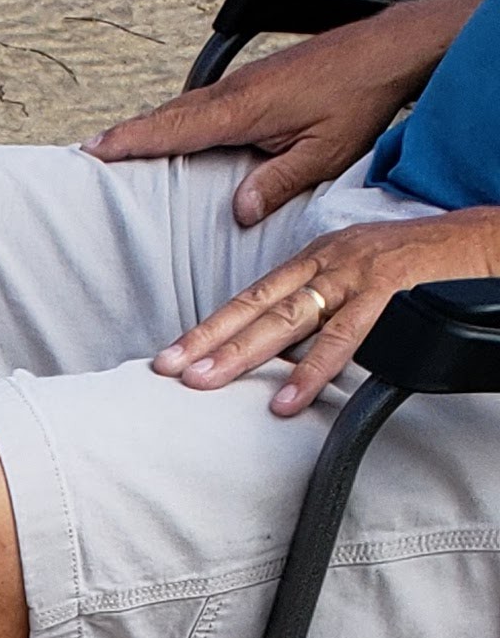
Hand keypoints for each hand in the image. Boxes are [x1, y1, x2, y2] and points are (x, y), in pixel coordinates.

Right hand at [89, 0, 469, 225]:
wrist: (390, 49)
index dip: (131, 141)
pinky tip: (174, 130)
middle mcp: (238, 90)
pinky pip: (205, 102)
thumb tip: (240, 212)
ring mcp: (246, 81)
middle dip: (126, 134)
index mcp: (245, 109)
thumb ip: (278, 183)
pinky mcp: (257, 80)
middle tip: (87, 153)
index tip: (93, 151)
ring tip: (117, 145)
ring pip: (185, 106)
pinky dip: (178, 117)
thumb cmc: (360, 98)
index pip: (174, 128)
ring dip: (150, 125)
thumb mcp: (323, 153)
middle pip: (168, 115)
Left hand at [155, 206, 499, 410]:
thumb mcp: (357, 284)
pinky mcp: (390, 282)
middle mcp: (329, 258)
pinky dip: (313, 368)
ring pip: (289, 315)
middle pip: (257, 304)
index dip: (209, 328)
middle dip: (208, 339)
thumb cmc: (421, 265)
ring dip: (243, 352)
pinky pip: (345, 332)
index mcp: (318, 258)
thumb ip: (318, 314)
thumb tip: (281, 357)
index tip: (170, 358)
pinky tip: (286, 400)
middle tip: (168, 371)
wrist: (482, 237)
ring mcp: (358, 269)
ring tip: (206, 383)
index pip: (252, 297)